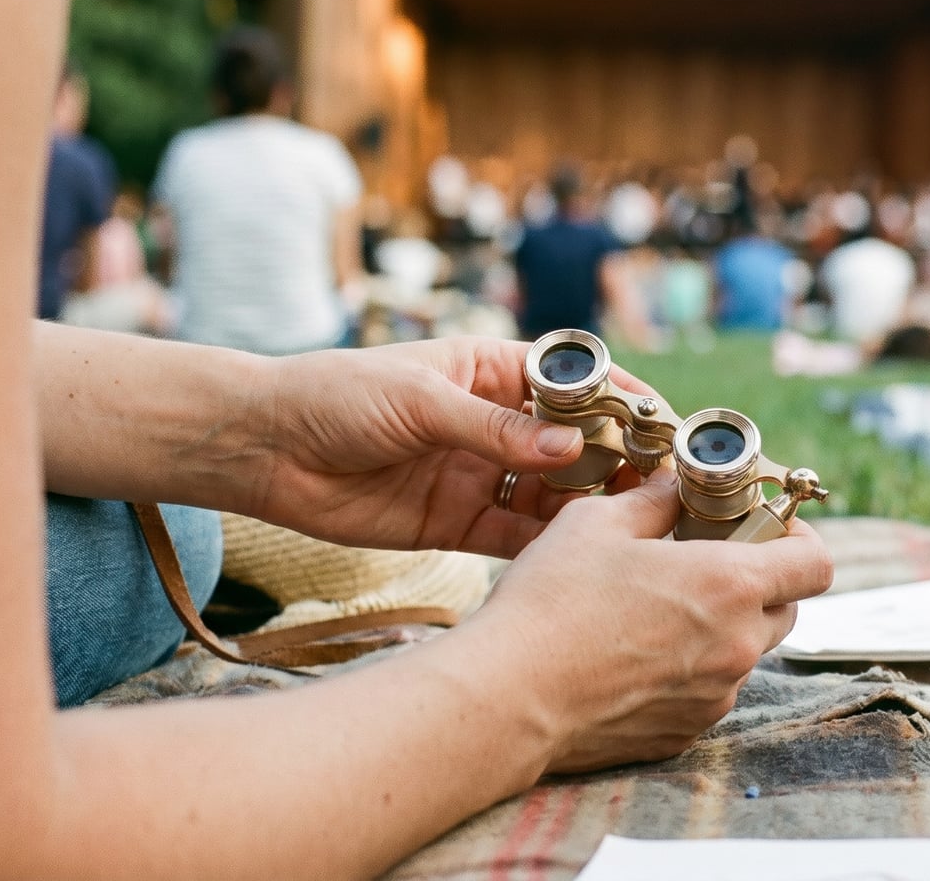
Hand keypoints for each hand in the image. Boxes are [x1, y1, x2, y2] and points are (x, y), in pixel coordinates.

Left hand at [249, 337, 657, 555]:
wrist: (263, 449)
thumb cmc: (335, 396)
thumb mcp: (418, 400)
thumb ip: (495, 428)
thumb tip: (572, 447)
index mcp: (491, 372)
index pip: (574, 382)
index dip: (622, 401)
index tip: (667, 425)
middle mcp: (495, 423)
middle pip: (575, 443)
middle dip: (619, 462)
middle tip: (665, 489)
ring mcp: (479, 473)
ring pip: (553, 494)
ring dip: (591, 509)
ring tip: (636, 528)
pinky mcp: (456, 522)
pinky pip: (515, 535)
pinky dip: (548, 546)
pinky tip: (582, 558)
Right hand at [471, 470, 834, 773]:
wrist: (505, 698)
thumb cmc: (550, 604)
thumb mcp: (597, 523)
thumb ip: (653, 500)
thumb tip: (673, 487)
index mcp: (730, 585)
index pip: (816, 564)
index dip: (800, 539)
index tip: (766, 528)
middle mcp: (737, 646)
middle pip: (784, 608)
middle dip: (757, 581)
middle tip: (704, 561)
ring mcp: (714, 697)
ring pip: (744, 652)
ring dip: (720, 628)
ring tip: (658, 610)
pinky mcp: (685, 733)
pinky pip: (708, 691)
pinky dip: (688, 670)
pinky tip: (634, 655)